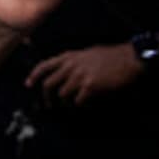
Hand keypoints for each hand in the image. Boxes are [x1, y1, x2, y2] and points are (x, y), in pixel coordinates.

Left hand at [26, 43, 141, 104]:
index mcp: (69, 56)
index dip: (33, 76)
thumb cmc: (111, 55)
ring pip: (62, 95)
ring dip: (66, 103)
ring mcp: (79, 76)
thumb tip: (65, 71)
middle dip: (47, 97)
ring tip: (72, 105)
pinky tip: (86, 104)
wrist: (129, 58)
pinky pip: (78, 101)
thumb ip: (74, 61)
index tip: (28, 85)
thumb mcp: (87, 53)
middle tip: (50, 105)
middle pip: (48, 84)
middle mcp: (70, 66)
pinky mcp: (90, 86)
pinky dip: (80, 105)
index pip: (43, 66)